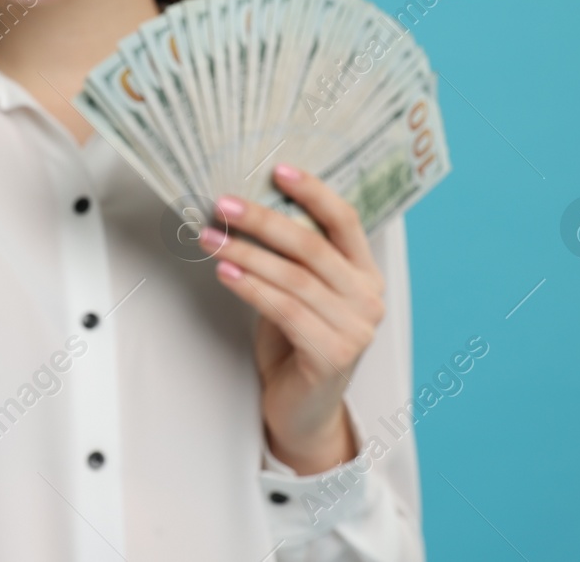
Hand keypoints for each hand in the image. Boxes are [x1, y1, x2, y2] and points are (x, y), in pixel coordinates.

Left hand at [197, 163, 385, 474]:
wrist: (302, 410)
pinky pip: (286, 310)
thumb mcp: (298, 290)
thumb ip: (292, 257)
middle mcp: (368, 298)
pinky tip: (226, 274)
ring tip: (210, 238)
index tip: (277, 169)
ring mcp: (355, 329)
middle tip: (223, 204)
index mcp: (365, 273)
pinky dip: (252, 288)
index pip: (345, 220)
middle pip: (312, 245)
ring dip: (245, 253)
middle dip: (262, 220)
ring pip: (294, 277)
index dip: (313, 192)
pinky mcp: (333, 355)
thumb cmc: (296, 342)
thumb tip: (248, 205)